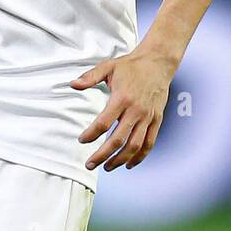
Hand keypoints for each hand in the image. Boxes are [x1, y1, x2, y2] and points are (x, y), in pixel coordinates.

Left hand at [71, 49, 174, 171]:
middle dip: (102, 155)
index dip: (91, 134)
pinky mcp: (156, 120)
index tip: (82, 140)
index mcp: (122, 98)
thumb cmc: (131, 66)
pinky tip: (128, 164)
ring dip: (120, 160)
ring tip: (107, 167)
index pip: (103, 123)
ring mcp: (147, 117)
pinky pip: (149, 143)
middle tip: (90, 164)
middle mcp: (136, 110)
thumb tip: (73, 84)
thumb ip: (90, 77)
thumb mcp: (108, 67)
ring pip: (134, 146)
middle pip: (118, 140)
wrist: (158, 62)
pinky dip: (139, 157)